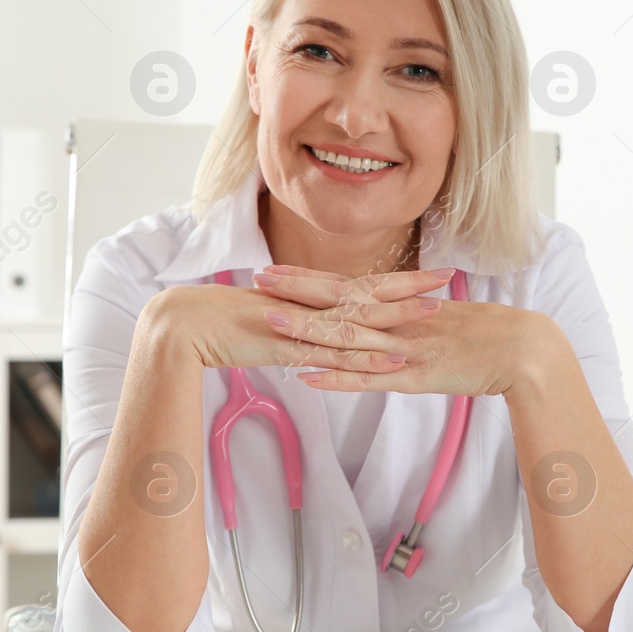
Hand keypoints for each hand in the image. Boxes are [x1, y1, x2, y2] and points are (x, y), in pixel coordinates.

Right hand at [155, 269, 446, 376]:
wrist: (182, 324)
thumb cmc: (221, 323)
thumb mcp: (267, 322)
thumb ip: (296, 325)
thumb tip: (316, 331)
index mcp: (306, 296)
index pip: (362, 283)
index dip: (399, 278)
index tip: (432, 272)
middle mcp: (309, 304)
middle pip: (368, 293)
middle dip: (410, 288)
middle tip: (449, 279)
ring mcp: (300, 324)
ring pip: (358, 320)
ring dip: (397, 318)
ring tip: (434, 315)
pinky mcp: (288, 346)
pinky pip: (333, 353)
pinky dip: (365, 356)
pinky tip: (392, 358)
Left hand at [251, 265, 548, 396]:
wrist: (522, 348)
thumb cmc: (484, 334)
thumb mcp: (439, 318)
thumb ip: (408, 316)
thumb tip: (383, 314)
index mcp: (402, 304)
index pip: (346, 286)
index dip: (307, 278)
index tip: (273, 269)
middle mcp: (398, 320)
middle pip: (339, 302)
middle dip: (296, 292)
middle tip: (257, 281)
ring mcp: (405, 348)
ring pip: (348, 337)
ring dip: (307, 330)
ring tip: (271, 323)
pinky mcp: (415, 377)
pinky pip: (370, 379)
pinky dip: (338, 378)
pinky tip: (308, 377)